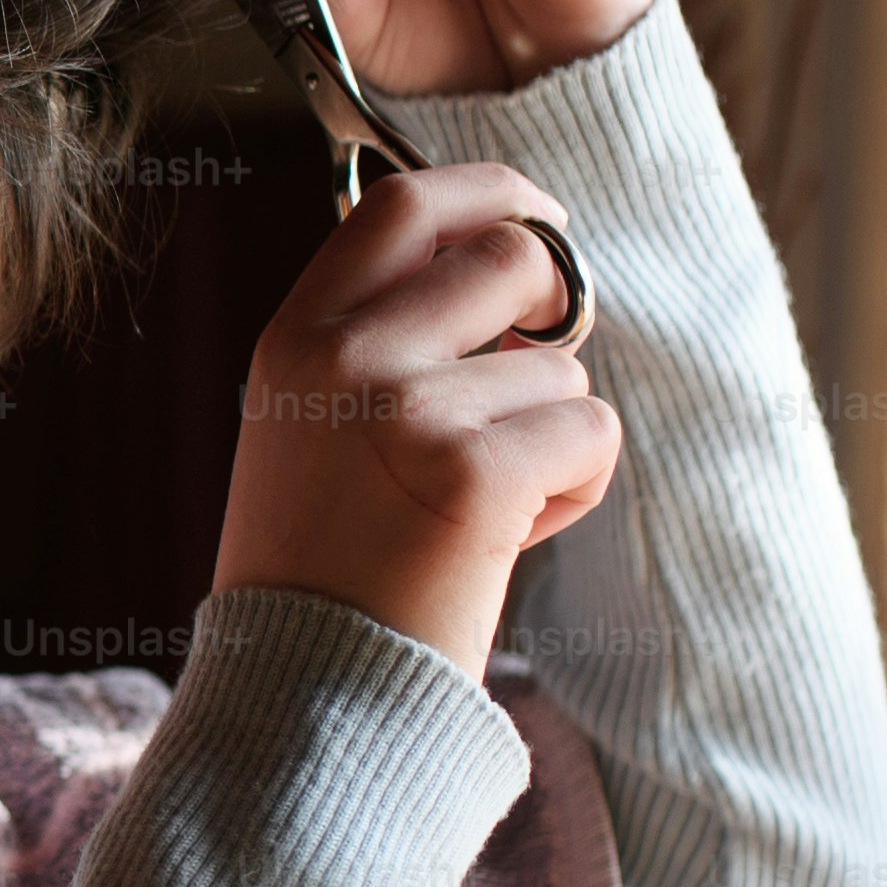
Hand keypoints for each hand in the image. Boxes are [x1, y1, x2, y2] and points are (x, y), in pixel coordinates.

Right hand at [213, 164, 618, 671]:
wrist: (303, 692)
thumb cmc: (322, 570)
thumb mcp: (308, 429)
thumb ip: (377, 341)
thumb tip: (515, 264)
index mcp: (296, 337)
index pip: (403, 203)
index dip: (492, 194)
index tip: (537, 219)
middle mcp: (344, 356)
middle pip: (510, 256)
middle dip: (557, 306)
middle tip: (543, 367)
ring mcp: (405, 409)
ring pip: (561, 367)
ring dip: (553, 432)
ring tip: (483, 507)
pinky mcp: (473, 472)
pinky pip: (590, 432)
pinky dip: (575, 488)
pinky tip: (505, 539)